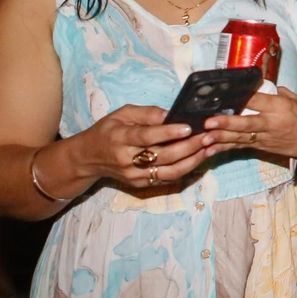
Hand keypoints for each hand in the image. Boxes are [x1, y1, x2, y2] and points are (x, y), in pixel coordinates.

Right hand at [76, 104, 212, 186]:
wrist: (88, 159)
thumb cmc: (108, 131)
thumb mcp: (122, 114)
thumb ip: (146, 113)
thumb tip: (171, 114)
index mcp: (120, 138)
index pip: (146, 136)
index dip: (168, 133)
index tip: (188, 127)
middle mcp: (126, 159)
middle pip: (162, 156)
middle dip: (188, 146)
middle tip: (208, 136)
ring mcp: (134, 175)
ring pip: (169, 172)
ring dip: (192, 161)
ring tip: (209, 148)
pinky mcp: (140, 184)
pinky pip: (167, 179)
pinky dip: (186, 169)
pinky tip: (198, 158)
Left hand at [200, 86, 296, 159]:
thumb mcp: (295, 99)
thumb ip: (274, 93)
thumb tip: (255, 88)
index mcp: (281, 108)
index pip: (258, 100)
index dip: (242, 97)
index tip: (224, 93)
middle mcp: (272, 123)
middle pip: (246, 124)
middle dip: (227, 123)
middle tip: (209, 122)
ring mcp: (266, 138)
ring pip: (240, 138)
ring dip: (221, 138)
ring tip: (204, 138)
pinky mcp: (262, 148)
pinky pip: (240, 147)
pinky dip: (224, 148)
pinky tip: (209, 150)